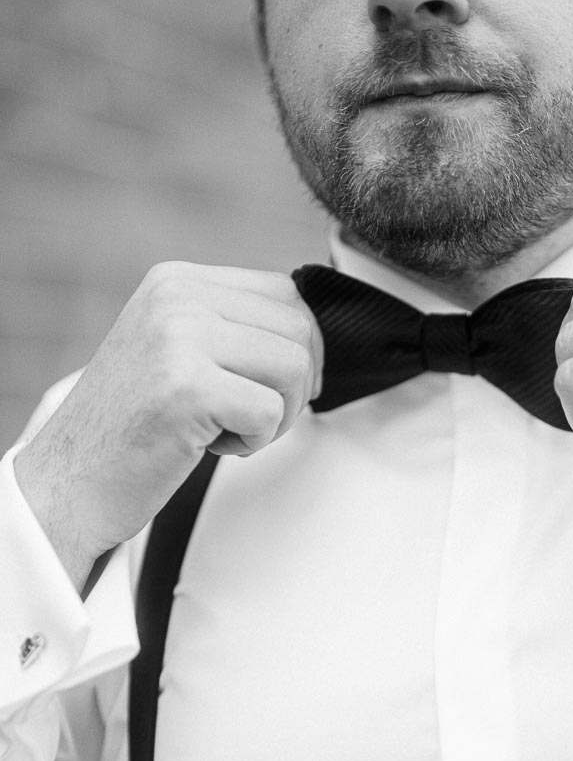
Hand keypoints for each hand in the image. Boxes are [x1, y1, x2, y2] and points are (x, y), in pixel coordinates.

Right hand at [14, 262, 321, 588]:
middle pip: (300, 329)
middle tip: (251, 418)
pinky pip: (271, 412)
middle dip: (294, 386)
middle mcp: (177, 298)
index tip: (275, 388)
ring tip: (229, 430)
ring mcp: (180, 340)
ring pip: (294, 368)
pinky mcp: (188, 389)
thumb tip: (314, 331)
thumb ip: (232, 327)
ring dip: (279, 415)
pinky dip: (255, 442)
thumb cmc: (134, 426)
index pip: (286, 293)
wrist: (71, 479)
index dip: (299, 349)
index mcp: (177, 281)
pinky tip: (210, 446)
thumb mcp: (177, 350)